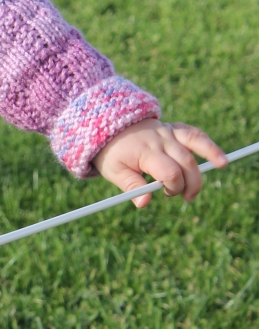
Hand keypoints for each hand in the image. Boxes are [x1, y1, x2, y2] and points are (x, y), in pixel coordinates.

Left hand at [92, 119, 226, 207]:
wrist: (106, 124)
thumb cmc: (111, 152)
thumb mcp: (114, 171)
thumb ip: (131, 187)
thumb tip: (144, 203)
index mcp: (146, 152)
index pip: (170, 172)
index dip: (174, 186)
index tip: (166, 194)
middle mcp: (161, 140)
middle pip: (186, 162)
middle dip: (191, 182)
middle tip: (188, 197)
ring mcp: (168, 132)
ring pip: (195, 142)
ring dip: (211, 153)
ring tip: (223, 165)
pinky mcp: (172, 128)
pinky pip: (192, 133)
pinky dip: (206, 142)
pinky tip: (217, 153)